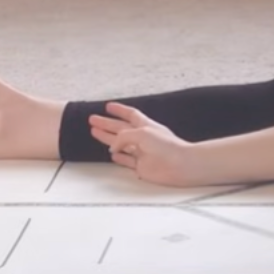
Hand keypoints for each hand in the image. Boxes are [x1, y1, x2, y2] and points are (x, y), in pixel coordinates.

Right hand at [88, 102, 209, 185]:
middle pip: (120, 128)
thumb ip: (124, 137)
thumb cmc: (167, 146)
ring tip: (94, 132)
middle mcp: (143, 138)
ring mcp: (141, 152)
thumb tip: (113, 148)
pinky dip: (118, 157)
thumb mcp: (142, 134)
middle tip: (92, 119)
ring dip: (107, 138)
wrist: (180, 165)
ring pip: (120, 144)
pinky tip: (111, 154)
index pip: (130, 114)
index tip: (107, 106)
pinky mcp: (141, 166)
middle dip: (107, 123)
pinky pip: (126, 160)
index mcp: (145, 125)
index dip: (118, 110)